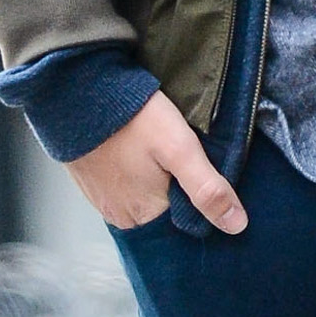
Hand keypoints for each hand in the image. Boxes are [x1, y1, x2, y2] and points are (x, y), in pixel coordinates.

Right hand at [67, 90, 248, 233]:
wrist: (78, 90)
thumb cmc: (132, 118)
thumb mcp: (180, 150)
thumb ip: (208, 189)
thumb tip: (236, 225)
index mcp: (143, 216)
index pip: (185, 223)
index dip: (199, 202)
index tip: (206, 179)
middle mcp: (120, 216)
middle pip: (164, 211)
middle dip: (178, 191)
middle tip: (183, 160)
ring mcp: (102, 198)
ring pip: (144, 197)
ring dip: (156, 181)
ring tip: (161, 154)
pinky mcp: (90, 180)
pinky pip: (123, 184)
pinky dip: (135, 172)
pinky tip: (141, 151)